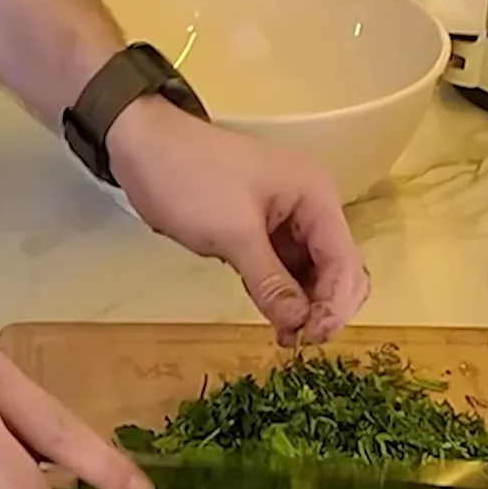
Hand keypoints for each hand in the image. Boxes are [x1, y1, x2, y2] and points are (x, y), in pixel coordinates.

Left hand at [107, 97, 369, 345]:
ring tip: (286, 338)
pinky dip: (286, 296)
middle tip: (298, 341)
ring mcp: (290, 221)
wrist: (144, 147)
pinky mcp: (264, 233)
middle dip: (326, 307)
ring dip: (306, 307)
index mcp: (316, 196)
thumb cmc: (190, 179)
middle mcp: (313, 207)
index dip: (334, 304)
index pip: (344, 260)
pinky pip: (289, 271)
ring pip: (315, 274)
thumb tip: (299, 324)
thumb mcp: (232, 233)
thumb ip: (270, 280)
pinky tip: (277, 322)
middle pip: (340, 269)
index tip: (310, 338)